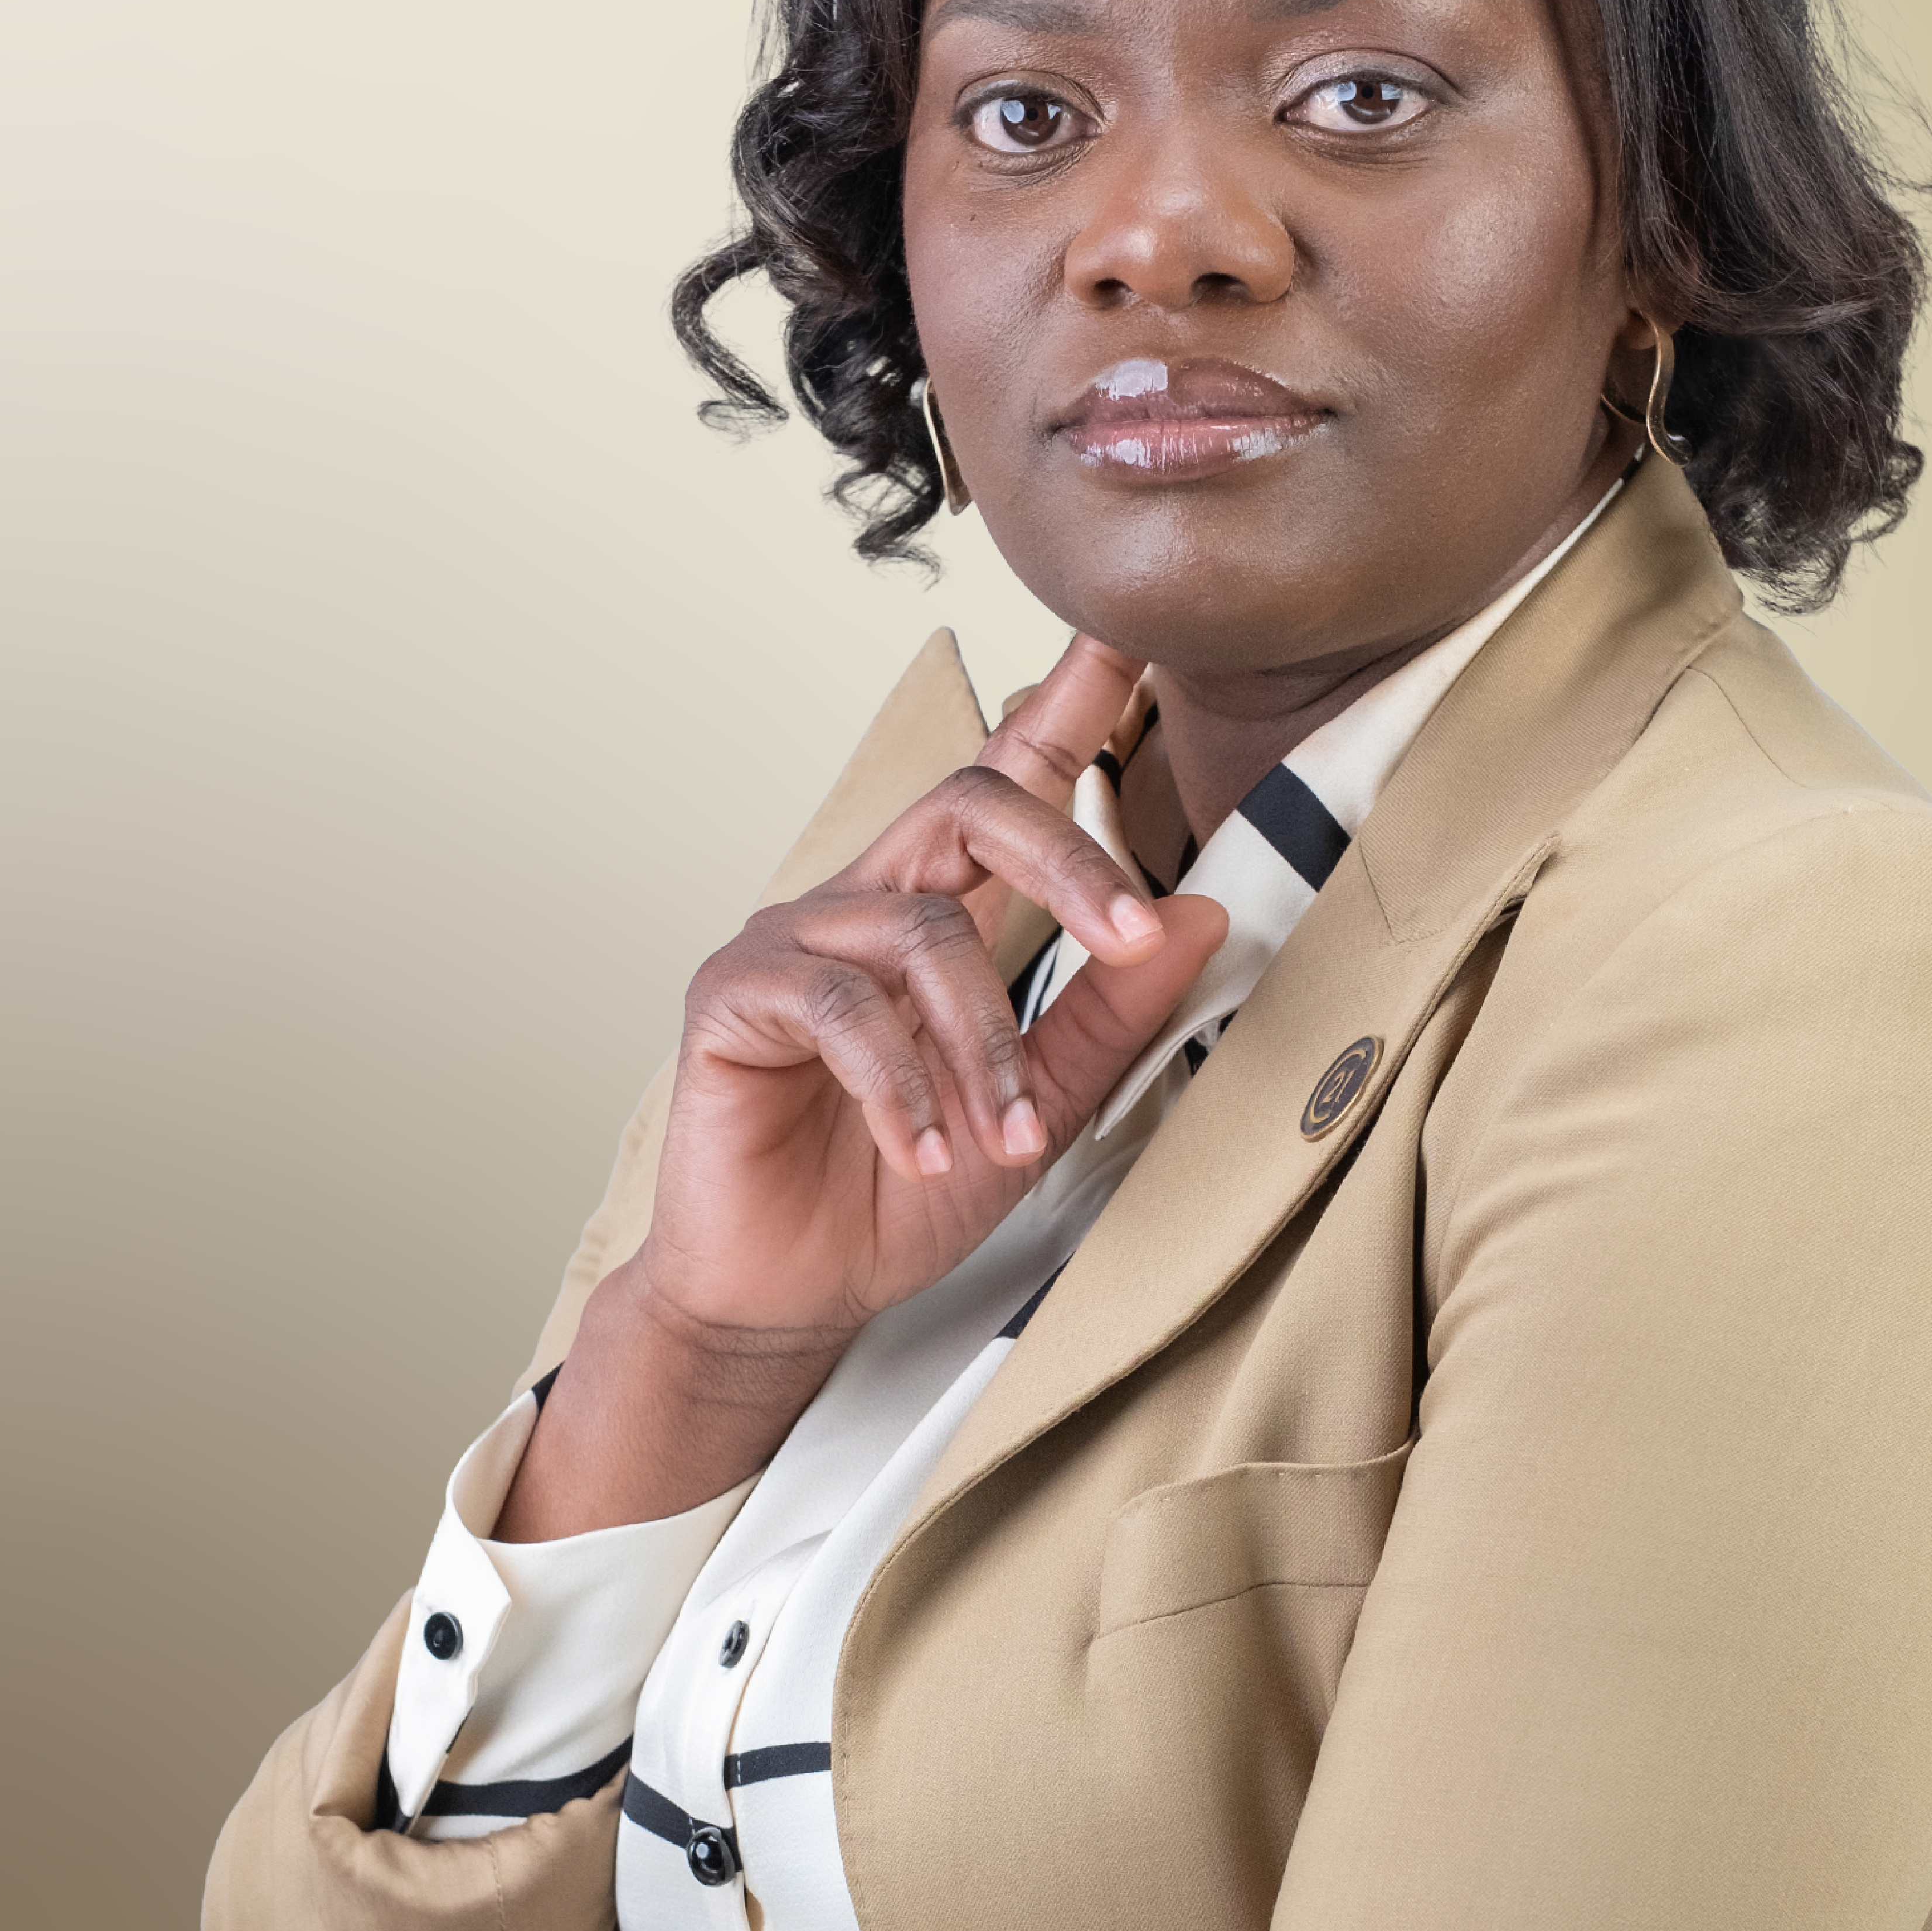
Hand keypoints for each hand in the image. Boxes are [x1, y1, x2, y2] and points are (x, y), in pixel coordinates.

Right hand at [498, 636, 1224, 1537]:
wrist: (791, 1293)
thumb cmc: (906, 1189)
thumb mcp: (1041, 1107)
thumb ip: (1112, 1013)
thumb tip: (1198, 916)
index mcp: (942, 907)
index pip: (1009, 781)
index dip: (1066, 704)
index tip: (1128, 637)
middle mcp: (866, 897)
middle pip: (971, 807)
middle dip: (1066, 862)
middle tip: (1130, 934)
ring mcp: (792, 938)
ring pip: (920, 932)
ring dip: (984, 1041)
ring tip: (1008, 1136)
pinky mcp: (733, 997)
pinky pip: (837, 1007)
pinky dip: (901, 1083)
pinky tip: (930, 1149)